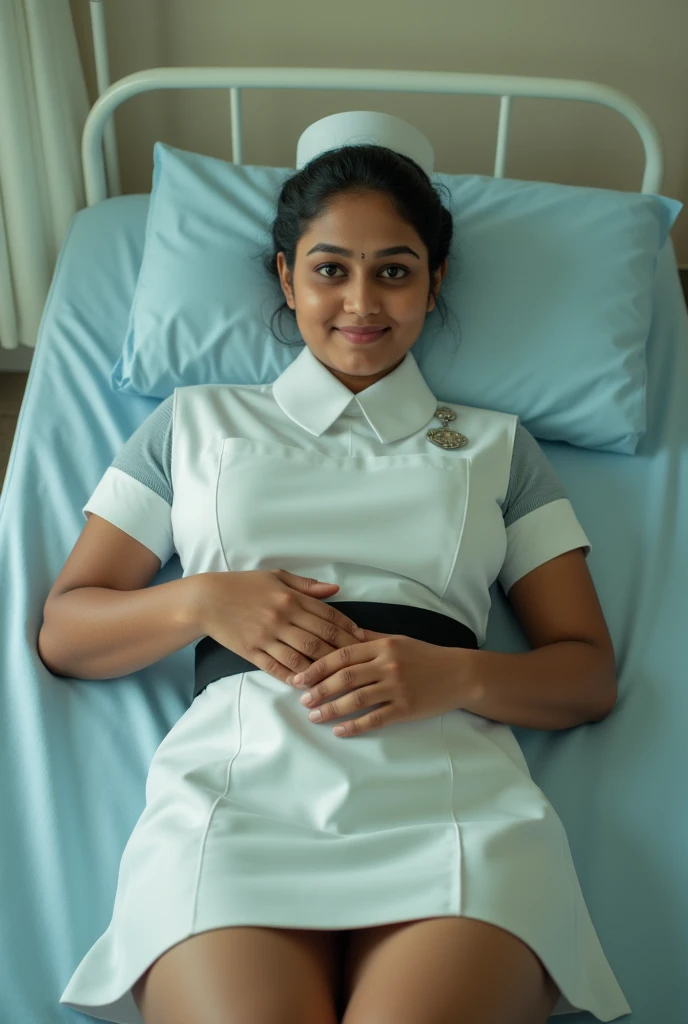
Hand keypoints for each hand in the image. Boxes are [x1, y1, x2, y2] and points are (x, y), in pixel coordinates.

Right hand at [192, 569, 365, 684]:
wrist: (207, 599)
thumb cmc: (244, 585)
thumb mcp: (276, 577)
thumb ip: (307, 585)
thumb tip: (335, 589)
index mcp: (290, 597)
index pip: (327, 615)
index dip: (347, 628)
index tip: (362, 639)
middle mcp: (281, 617)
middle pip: (319, 638)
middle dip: (342, 652)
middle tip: (359, 662)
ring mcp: (266, 636)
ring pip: (301, 656)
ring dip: (321, 668)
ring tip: (338, 678)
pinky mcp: (252, 651)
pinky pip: (277, 667)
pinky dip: (293, 676)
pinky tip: (307, 683)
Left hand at [290, 628, 464, 736]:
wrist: (460, 674)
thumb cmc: (426, 656)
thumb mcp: (399, 640)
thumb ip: (371, 638)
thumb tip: (345, 633)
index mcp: (383, 645)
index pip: (342, 655)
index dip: (318, 667)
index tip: (300, 678)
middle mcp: (388, 665)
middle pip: (345, 678)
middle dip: (319, 690)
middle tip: (302, 700)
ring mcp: (397, 688)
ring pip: (356, 699)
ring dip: (331, 709)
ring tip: (314, 716)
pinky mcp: (406, 708)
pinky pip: (375, 718)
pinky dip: (354, 726)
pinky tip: (339, 731)